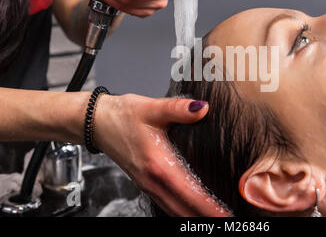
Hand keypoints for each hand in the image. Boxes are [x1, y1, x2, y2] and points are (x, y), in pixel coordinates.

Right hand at [94, 93, 231, 216]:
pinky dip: (181, 210)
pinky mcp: (144, 182)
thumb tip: (202, 108)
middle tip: (227, 219)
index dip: (209, 207)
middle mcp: (152, 180)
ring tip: (215, 217)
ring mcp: (147, 184)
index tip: (226, 215)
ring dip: (193, 215)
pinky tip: (192, 207)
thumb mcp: (152, 108)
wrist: (97, 122)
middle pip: (182, 209)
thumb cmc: (122, 116)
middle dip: (205, 217)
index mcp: (158, 165)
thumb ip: (178, 109)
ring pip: (174, 209)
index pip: (189, 194)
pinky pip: (166, 203)